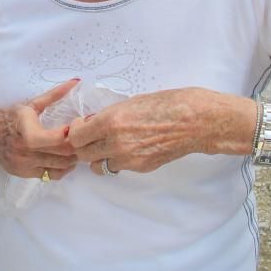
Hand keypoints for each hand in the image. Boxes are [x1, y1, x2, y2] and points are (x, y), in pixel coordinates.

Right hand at [0, 79, 79, 180]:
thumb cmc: (11, 117)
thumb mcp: (31, 105)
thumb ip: (53, 95)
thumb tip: (75, 82)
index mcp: (26, 131)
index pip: (54, 139)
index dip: (69, 135)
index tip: (74, 126)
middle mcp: (25, 151)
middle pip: (62, 154)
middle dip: (76, 146)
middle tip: (81, 138)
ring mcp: (25, 165)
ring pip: (60, 167)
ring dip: (72, 159)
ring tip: (74, 148)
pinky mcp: (26, 174)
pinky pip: (51, 176)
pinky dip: (62, 168)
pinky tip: (64, 159)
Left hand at [68, 88, 233, 174]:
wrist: (194, 121)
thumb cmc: (165, 103)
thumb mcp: (130, 102)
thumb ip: (109, 115)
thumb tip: (94, 122)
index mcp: (111, 121)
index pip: (76, 137)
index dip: (76, 131)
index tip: (81, 125)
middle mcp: (116, 143)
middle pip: (84, 154)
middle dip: (84, 145)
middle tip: (91, 136)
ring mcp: (129, 159)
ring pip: (99, 166)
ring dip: (99, 156)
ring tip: (108, 144)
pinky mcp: (141, 168)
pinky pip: (118, 168)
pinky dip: (117, 161)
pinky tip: (128, 148)